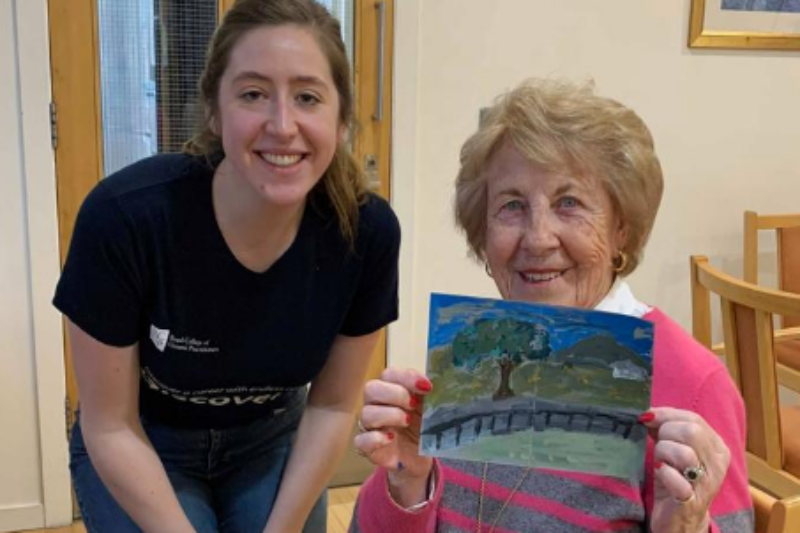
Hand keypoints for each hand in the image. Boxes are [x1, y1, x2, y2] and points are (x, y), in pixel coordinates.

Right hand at [354, 367, 433, 506]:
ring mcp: (369, 426)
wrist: (420, 457)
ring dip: (389, 415)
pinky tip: (391, 439)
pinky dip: (376, 438)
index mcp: (390, 389)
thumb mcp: (430, 409)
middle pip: (371, 389)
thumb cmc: (422, 426)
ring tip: (407, 421)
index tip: (427, 387)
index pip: (389, 374)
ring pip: (366, 414)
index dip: (406, 377)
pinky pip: (361, 440)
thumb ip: (431, 395)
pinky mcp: (367, 448)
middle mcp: (376, 404)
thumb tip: (436, 384)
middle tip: (413, 404)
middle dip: (395, 394)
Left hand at [641, 407, 730, 532]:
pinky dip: (664, 474)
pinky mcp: (691, 502)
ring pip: (685, 454)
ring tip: (659, 460)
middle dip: (666, 432)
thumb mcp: (674, 449)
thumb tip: (648, 413)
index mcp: (717, 447)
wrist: (680, 519)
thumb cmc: (675, 478)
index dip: (667, 415)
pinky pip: (678, 482)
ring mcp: (706, 484)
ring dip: (663, 452)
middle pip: (692, 432)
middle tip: (657, 443)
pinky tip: (659, 472)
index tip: (647, 418)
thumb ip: (666, 428)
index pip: (694, 419)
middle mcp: (717, 465)